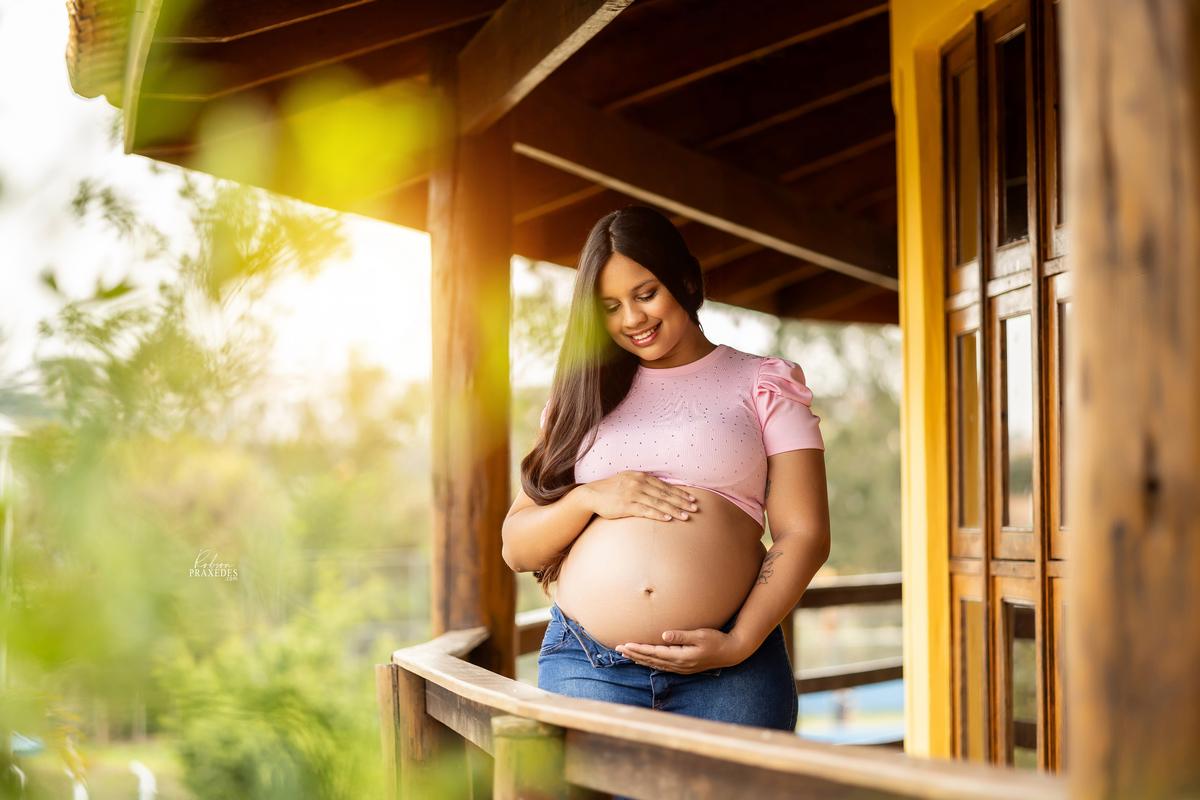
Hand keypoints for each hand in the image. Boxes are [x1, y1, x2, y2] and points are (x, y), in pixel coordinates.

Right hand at [581, 471, 697, 521]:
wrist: (592, 495)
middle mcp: (638, 483)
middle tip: (695, 508)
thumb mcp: (628, 479)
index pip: (665, 485)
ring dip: (674, 510)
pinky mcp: (626, 505)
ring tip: (686, 516)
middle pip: (665, 494)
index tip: (692, 498)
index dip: (680, 492)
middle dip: (682, 501)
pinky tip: (668, 519)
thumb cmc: (611, 489)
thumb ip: (643, 482)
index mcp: (640, 476)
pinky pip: (646, 511)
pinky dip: (658, 514)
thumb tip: (660, 488)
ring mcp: (632, 494)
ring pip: (658, 503)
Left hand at [615, 627, 752, 673]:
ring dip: (639, 659)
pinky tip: (643, 660)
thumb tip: (664, 635)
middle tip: (618, 648)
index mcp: (681, 657)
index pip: (654, 652)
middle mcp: (679, 665)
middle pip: (651, 660)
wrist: (731, 652)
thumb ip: (682, 636)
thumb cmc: (717, 641)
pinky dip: (649, 663)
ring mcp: (681, 668)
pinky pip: (661, 666)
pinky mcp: (683, 667)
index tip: (625, 644)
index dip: (638, 649)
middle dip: (634, 654)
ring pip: (654, 664)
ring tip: (626, 654)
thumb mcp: (701, 635)